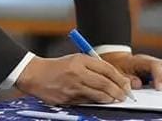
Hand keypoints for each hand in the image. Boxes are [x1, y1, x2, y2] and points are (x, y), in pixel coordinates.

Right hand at [15, 54, 131, 104]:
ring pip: (98, 96)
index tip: (126, 84)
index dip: (119, 78)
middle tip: (124, 95)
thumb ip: (93, 66)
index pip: (106, 69)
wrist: (35, 75)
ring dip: (109, 99)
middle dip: (118, 91)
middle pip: (104, 84)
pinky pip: (86, 102)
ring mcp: (72, 87)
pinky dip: (95, 102)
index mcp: (80, 60)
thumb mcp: (76, 59)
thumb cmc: (58, 67)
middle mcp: (77, 73)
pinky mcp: (67, 99)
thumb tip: (114, 78)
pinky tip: (98, 101)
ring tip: (114, 99)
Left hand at [100, 52, 161, 90]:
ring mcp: (161, 66)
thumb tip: (138, 84)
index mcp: (142, 61)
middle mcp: (154, 62)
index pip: (155, 65)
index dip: (159, 77)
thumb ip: (127, 79)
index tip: (159, 89)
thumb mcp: (118, 72)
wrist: (120, 60)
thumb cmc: (120, 66)